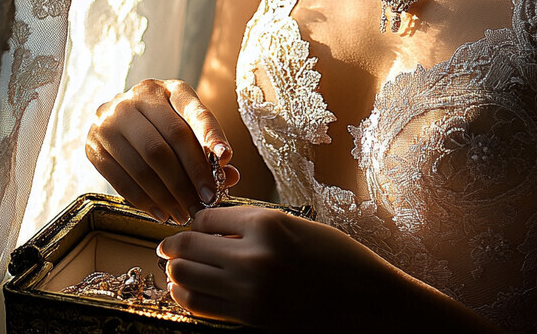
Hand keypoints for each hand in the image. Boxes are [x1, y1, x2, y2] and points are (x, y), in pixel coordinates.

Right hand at [85, 79, 239, 223]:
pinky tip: (162, 213)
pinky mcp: (93, 145)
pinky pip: (122, 179)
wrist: (118, 117)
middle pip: (170, 140)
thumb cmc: (164, 123)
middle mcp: (138, 97)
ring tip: (185, 212)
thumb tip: (229, 176)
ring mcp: (111, 120)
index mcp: (170, 88)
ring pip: (146, 162)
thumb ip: (208, 148)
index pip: (194, 111)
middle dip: (191, 175)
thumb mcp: (188, 124)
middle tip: (206, 199)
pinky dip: (145, 201)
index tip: (226, 158)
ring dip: (169, 194)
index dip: (211, 135)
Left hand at [157, 205, 411, 332]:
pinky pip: (201, 307)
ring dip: (177, 270)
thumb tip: (216, 229)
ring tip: (177, 266)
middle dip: (176, 244)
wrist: (367, 302)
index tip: (196, 223)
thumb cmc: (338, 259)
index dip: (199, 219)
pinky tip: (186, 290)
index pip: (209, 217)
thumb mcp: (297, 226)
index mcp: (267, 223)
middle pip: (190, 246)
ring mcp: (249, 291)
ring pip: (186, 278)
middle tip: (170, 244)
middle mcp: (252, 255)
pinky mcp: (250, 319)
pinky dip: (186, 296)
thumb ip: (256, 226)